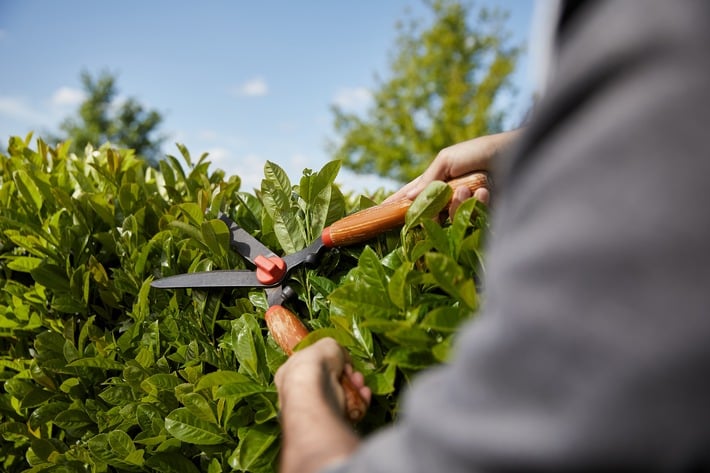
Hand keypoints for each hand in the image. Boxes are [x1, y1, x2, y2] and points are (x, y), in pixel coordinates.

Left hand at [274, 338, 370, 472]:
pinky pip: (347, 412)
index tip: (346, 365)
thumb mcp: (327, 345)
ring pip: (341, 398)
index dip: (334, 365)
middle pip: (331, 383)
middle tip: (356, 377)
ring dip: (356, 390)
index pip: (315, 368)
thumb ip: (335, 351)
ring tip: (361, 386)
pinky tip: (364, 396)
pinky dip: (359, 404)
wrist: (314, 392)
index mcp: (292, 372)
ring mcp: (313, 408)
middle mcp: (300, 392)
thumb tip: (343, 361)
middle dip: (349, 379)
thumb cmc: (315, 364)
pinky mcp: (327, 422)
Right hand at [385, 130, 520, 214]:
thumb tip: (409, 198)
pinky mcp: (482, 217)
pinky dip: (478, 204)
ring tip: (473, 186)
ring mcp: (465, 208)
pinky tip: (487, 189)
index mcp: (436, 182)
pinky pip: (472, 220)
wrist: (516, 153)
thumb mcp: (449, 159)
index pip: (411, 196)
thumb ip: (429, 180)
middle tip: (448, 196)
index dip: (396, 205)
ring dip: (459, 203)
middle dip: (433, 208)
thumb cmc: (481, 151)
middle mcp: (448, 198)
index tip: (378, 214)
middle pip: (428, 215)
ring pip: (450, 220)